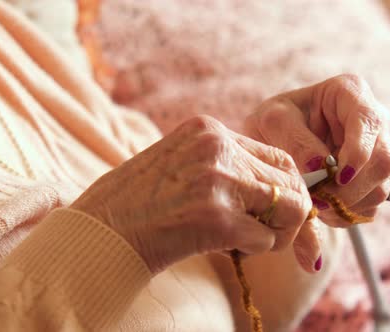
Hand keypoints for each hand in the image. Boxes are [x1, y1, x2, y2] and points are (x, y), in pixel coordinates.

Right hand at [71, 115, 313, 272]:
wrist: (98, 234)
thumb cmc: (137, 204)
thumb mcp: (182, 164)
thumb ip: (224, 166)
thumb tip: (275, 190)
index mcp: (209, 130)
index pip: (277, 155)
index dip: (285, 187)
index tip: (272, 210)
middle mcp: (217, 146)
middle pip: (291, 179)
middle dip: (289, 212)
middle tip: (266, 232)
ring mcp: (218, 180)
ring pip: (291, 208)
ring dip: (277, 233)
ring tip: (246, 241)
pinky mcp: (216, 218)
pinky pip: (266, 239)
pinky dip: (254, 250)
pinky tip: (226, 249)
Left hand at [244, 75, 389, 264]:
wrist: (271, 142)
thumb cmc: (273, 122)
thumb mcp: (273, 120)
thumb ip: (295, 140)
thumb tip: (321, 168)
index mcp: (351, 93)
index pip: (369, 121)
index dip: (359, 152)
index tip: (337, 176)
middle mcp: (372, 122)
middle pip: (382, 162)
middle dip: (350, 188)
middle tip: (318, 200)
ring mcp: (376, 153)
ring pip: (380, 188)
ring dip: (346, 204)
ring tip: (315, 202)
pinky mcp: (371, 181)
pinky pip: (369, 205)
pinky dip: (344, 213)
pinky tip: (322, 206)